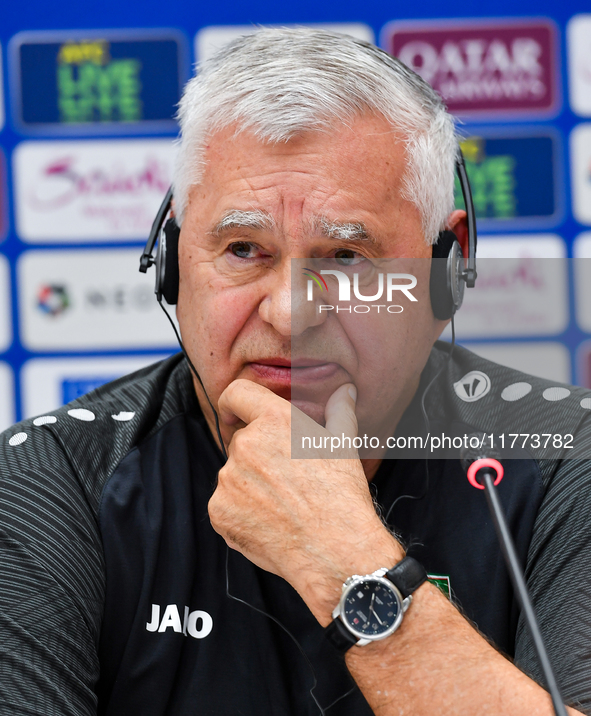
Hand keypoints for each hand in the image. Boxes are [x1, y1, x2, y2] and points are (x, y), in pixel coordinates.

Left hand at [208, 379, 402, 621]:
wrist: (333, 551)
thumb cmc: (342, 496)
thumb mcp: (344, 446)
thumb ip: (340, 411)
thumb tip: (346, 391)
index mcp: (274, 421)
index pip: (237, 393)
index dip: (234, 403)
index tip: (238, 414)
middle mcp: (246, 444)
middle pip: (241, 441)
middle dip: (258, 456)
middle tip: (287, 480)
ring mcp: (228, 478)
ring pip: (233, 475)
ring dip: (250, 486)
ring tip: (283, 506)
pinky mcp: (218, 510)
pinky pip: (225, 504)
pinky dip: (240, 513)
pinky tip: (269, 523)